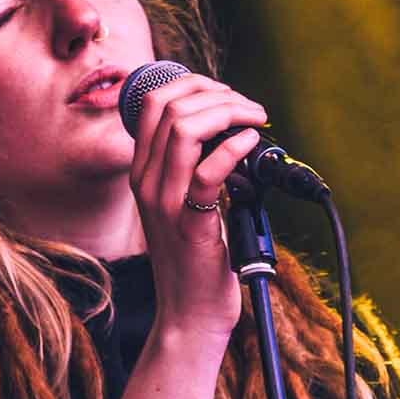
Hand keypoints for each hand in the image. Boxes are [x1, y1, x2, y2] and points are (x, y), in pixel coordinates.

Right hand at [126, 73, 267, 343]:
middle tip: (250, 108)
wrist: (190, 314)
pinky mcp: (191, 226)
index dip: (192, 84)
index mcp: (143, 173)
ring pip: (185, 130)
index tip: (227, 94)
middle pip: (170, 107)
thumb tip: (230, 128)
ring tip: (256, 121)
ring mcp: (165, 204)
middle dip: (218, 94)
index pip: (152, 103)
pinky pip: (208, 172)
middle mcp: (147, 183)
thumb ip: (194, 167)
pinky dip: (234, 148)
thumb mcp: (184, 203)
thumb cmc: (197, 258)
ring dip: (229, 113)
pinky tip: (251, 144)